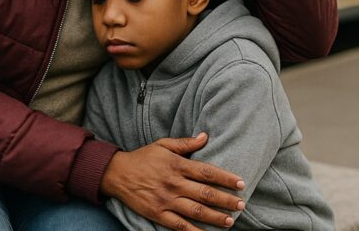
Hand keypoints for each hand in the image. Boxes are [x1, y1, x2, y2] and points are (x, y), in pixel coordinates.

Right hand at [100, 133, 244, 230]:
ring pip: (196, 211)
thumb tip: (206, 136)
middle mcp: (174, 183)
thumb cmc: (143, 157)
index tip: (240, 183)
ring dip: (215, 217)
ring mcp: (166, 200)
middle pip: (205, 193)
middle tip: (241, 204)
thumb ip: (185, 143)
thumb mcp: (163, 145)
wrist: (116, 173)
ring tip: (230, 221)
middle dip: (226, 200)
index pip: (207, 172)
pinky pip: (179, 225)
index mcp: (177, 165)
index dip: (226, 178)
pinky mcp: (157, 213)